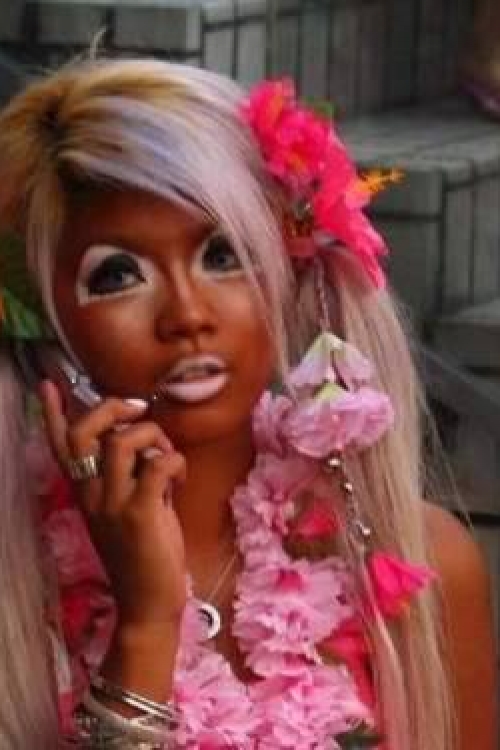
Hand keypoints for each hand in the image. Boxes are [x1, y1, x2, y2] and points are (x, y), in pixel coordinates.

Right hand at [39, 381, 187, 628]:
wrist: (147, 604)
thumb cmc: (143, 554)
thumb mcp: (128, 510)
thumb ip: (130, 477)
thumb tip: (145, 445)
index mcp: (86, 493)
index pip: (62, 447)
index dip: (54, 414)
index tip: (49, 386)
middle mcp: (93, 495)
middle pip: (87, 433)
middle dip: (113, 408)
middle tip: (139, 411)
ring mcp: (114, 504)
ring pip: (124, 441)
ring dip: (155, 436)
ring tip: (168, 456)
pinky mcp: (140, 514)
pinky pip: (157, 465)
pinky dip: (175, 461)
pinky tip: (180, 479)